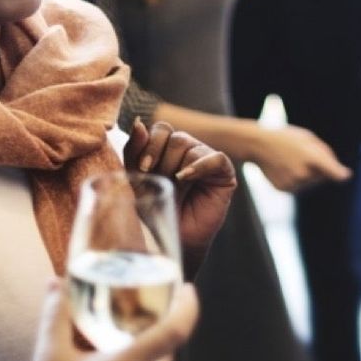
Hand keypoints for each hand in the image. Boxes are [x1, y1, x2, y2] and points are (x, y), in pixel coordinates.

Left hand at [126, 119, 235, 278]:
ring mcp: (206, 158)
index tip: (143, 169)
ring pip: (190, 146)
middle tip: (159, 181)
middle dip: (162, 161)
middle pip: (174, 136)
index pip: (161, 129)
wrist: (174, 238)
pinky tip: (186, 179)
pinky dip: (199, 166)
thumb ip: (135, 151)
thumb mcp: (138, 179)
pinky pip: (215, 158)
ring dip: (176, 169)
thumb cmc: (155, 209)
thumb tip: (138, 122)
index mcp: (168, 147)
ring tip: (175, 189)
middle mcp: (188, 148)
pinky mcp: (224, 172)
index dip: (149, 145)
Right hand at [251, 123, 351, 192]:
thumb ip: (325, 153)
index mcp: (311, 157)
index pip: (332, 171)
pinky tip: (284, 168)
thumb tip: (336, 170)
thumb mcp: (307, 137)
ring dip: (306, 174)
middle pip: (322, 176)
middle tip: (301, 154)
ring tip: (291, 160)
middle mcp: (303, 174)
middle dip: (317, 167)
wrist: (258, 145)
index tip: (346, 175)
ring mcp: (293, 184)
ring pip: (310, 183)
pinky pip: (298, 186)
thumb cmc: (286, 138)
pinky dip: (295, 179)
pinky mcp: (285, 189)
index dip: (340, 174)